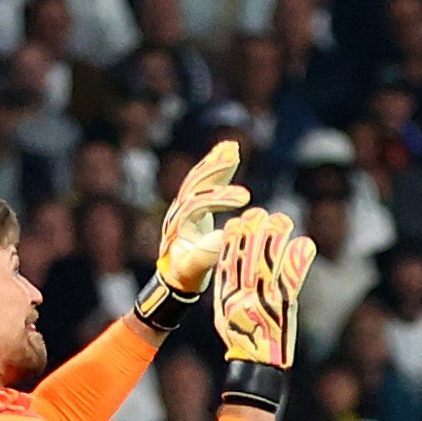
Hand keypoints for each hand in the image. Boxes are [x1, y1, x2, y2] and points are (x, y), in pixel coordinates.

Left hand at [154, 140, 249, 293]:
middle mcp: (178, 210)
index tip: (244, 197)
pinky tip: (230, 149)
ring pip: (199, 178)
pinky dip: (217, 164)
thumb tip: (223, 236)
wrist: (176, 273)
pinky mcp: (195, 201)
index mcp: (179, 225)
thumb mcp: (195, 268)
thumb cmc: (187, 273)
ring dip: (216, 161)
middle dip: (216, 171)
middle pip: (195, 184)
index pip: (198, 204)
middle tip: (234, 158)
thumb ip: (205, 254)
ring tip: (232, 147)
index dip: (220, 198)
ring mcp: (185, 203)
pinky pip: (205, 179)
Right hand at [213, 210, 315, 374]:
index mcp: (227, 295)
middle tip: (260, 212)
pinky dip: (299, 259)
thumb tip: (229, 264)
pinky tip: (304, 243)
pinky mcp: (284, 305)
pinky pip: (292, 278)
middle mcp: (243, 294)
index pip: (228, 260)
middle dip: (254, 231)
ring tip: (282, 219)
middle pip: (248, 255)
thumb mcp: (225, 313)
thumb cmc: (241, 338)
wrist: (257, 364)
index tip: (236, 221)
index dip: (233, 239)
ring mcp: (264, 298)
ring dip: (276, 237)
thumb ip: (227, 289)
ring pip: (269, 261)